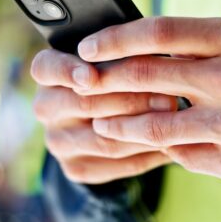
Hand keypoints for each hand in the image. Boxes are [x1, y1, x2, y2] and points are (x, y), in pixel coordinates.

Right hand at [30, 49, 176, 183]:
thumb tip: (152, 54)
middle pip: (86, 104)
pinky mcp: (75, 168)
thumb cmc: (112, 72)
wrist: (100, 117)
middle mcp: (45, 108)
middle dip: (131, 100)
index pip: (46, 68)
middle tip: (168, 96)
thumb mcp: (110, 55)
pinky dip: (148, 153)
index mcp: (47, 72)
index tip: (91, 75)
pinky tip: (172, 142)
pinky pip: (117, 164)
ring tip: (175, 120)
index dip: (68, 71)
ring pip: (105, 139)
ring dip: (144, 129)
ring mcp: (58, 141)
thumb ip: (119, 53)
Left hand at [72, 8, 220, 189]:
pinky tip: (146, 140)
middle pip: (146, 77)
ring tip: (100, 120)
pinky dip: (158, 146)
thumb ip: (214, 28)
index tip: (90, 45)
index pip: (160, 32)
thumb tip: (161, 36)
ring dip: (117, 123)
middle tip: (82, 81)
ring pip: (153, 126)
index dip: (116, 38)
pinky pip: (180, 154)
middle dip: (103, 79)